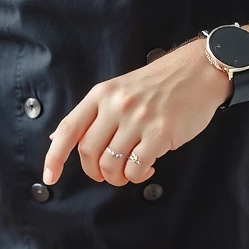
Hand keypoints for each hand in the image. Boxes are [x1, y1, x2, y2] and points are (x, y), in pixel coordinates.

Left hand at [43, 39, 231, 187]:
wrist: (200, 70)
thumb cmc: (159, 84)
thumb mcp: (118, 91)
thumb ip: (91, 115)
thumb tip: (56, 138)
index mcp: (101, 94)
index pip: (68, 129)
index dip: (54, 157)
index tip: (49, 177)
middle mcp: (116, 105)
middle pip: (89, 153)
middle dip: (94, 172)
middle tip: (106, 174)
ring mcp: (138, 119)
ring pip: (111, 165)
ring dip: (117, 178)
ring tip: (129, 172)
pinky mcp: (160, 133)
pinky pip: (135, 169)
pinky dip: (137, 177)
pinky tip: (146, 169)